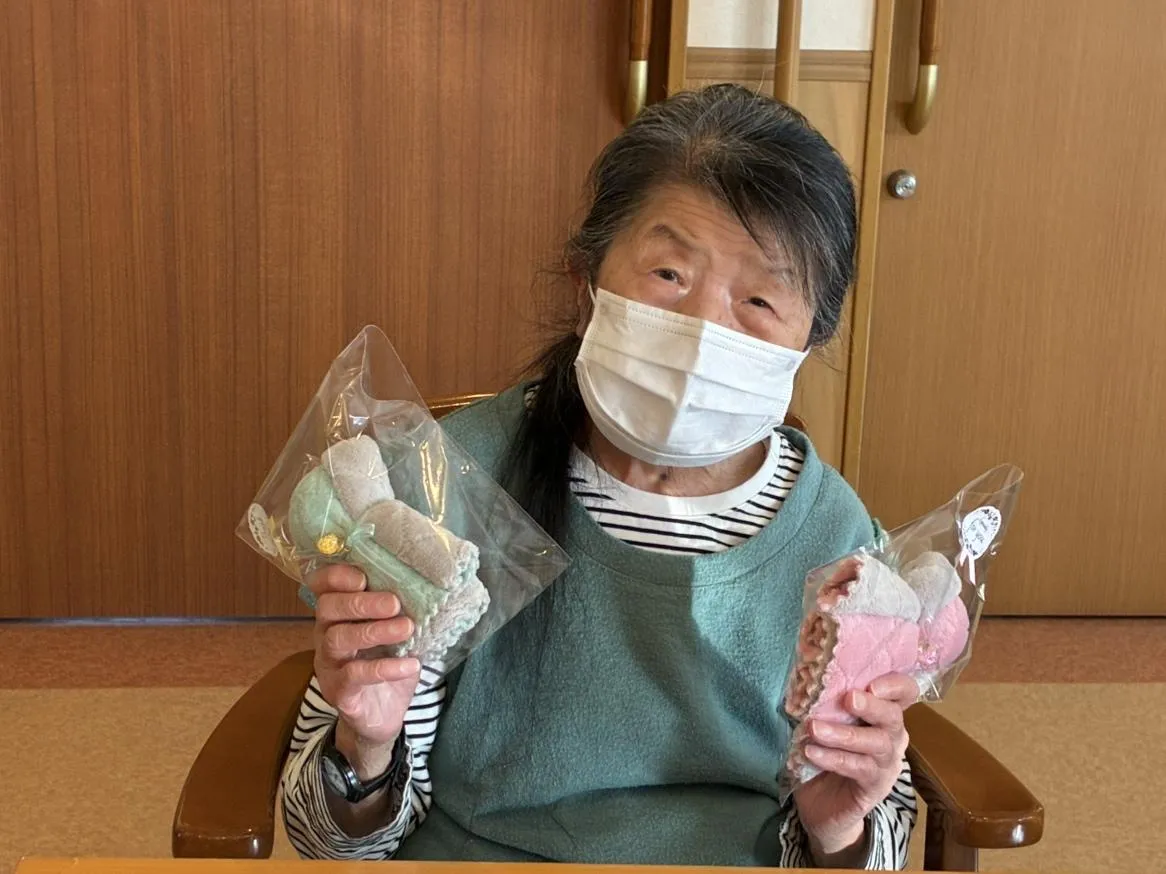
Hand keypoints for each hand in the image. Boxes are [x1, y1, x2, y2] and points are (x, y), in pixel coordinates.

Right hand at [309, 564, 420, 779]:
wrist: (383, 714)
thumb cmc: (389, 662)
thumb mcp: (397, 632)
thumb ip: (402, 609)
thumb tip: (434, 583)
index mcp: (338, 613)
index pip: (322, 584)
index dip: (336, 576)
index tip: (363, 576)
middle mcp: (325, 634)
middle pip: (328, 608)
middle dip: (362, 602)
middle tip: (394, 603)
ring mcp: (328, 664)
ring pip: (338, 638)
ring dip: (375, 631)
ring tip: (407, 628)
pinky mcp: (338, 691)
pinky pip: (354, 675)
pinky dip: (385, 668)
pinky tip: (410, 665)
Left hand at [792, 673, 917, 865]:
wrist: (822, 805)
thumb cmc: (826, 751)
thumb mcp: (827, 722)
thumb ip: (827, 703)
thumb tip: (806, 680)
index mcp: (883, 714)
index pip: (905, 693)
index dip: (894, 685)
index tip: (871, 683)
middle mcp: (892, 737)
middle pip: (894, 717)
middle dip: (872, 706)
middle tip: (848, 699)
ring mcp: (887, 763)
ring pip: (878, 743)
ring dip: (844, 734)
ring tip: (814, 728)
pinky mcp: (875, 786)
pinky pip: (859, 768)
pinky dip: (834, 758)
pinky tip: (811, 753)